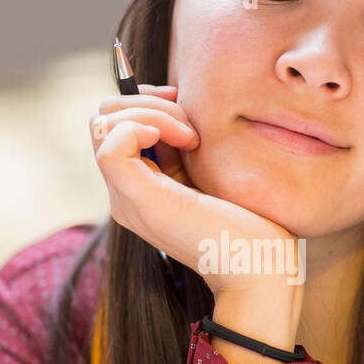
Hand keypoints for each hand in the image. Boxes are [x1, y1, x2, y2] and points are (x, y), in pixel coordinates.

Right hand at [89, 84, 301, 298]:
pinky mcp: (136, 198)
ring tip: (191, 135)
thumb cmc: (251, 223)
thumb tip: (173, 98)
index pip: (114, 125)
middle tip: (190, 123)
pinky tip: (182, 139)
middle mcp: (125, 193)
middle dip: (146, 102)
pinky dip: (143, 125)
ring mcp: (126, 198)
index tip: (187, 108)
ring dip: (150, 111)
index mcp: (142, 187)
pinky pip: (110, 142)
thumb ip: (184, 141)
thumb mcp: (210, 168)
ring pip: (102, 124)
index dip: (147, 101)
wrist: (261, 266)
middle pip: (101, 119)